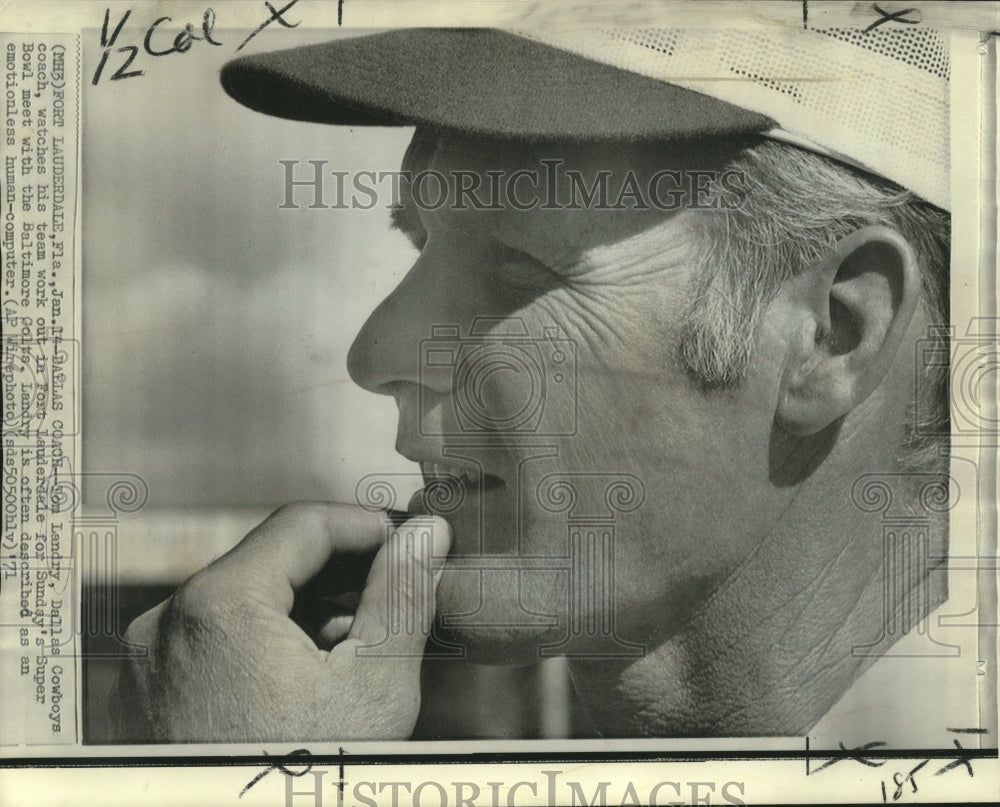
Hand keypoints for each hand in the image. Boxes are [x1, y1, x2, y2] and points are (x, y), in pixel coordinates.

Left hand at [112, 502, 451, 741]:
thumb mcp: (377, 683)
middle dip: (342, 568)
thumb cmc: (313, 781)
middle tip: (399, 590)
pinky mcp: (153, 687)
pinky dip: (273, 634)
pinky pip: (221, 632)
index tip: (412, 544)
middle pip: (273, 558)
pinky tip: (319, 666)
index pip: (303, 523)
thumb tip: (429, 531)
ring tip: (365, 637)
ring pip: (248, 594)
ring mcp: (152, 657)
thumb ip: (403, 593)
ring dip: (311, 603)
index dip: (367, 526)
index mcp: (217, 605)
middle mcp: (168, 620)